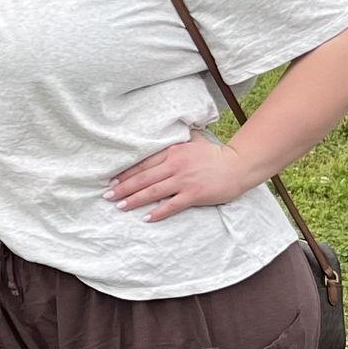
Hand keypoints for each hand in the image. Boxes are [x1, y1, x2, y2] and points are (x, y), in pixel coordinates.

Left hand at [108, 134, 258, 221]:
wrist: (240, 165)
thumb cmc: (215, 154)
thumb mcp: (194, 141)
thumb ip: (177, 139)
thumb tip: (168, 131)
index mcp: (172, 152)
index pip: (143, 163)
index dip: (126, 173)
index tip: (112, 181)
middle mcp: (175, 165)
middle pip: (143, 178)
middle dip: (123, 188)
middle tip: (107, 195)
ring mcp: (185, 180)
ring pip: (153, 191)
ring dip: (134, 200)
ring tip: (119, 206)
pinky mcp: (195, 194)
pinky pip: (172, 205)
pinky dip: (158, 212)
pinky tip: (146, 217)